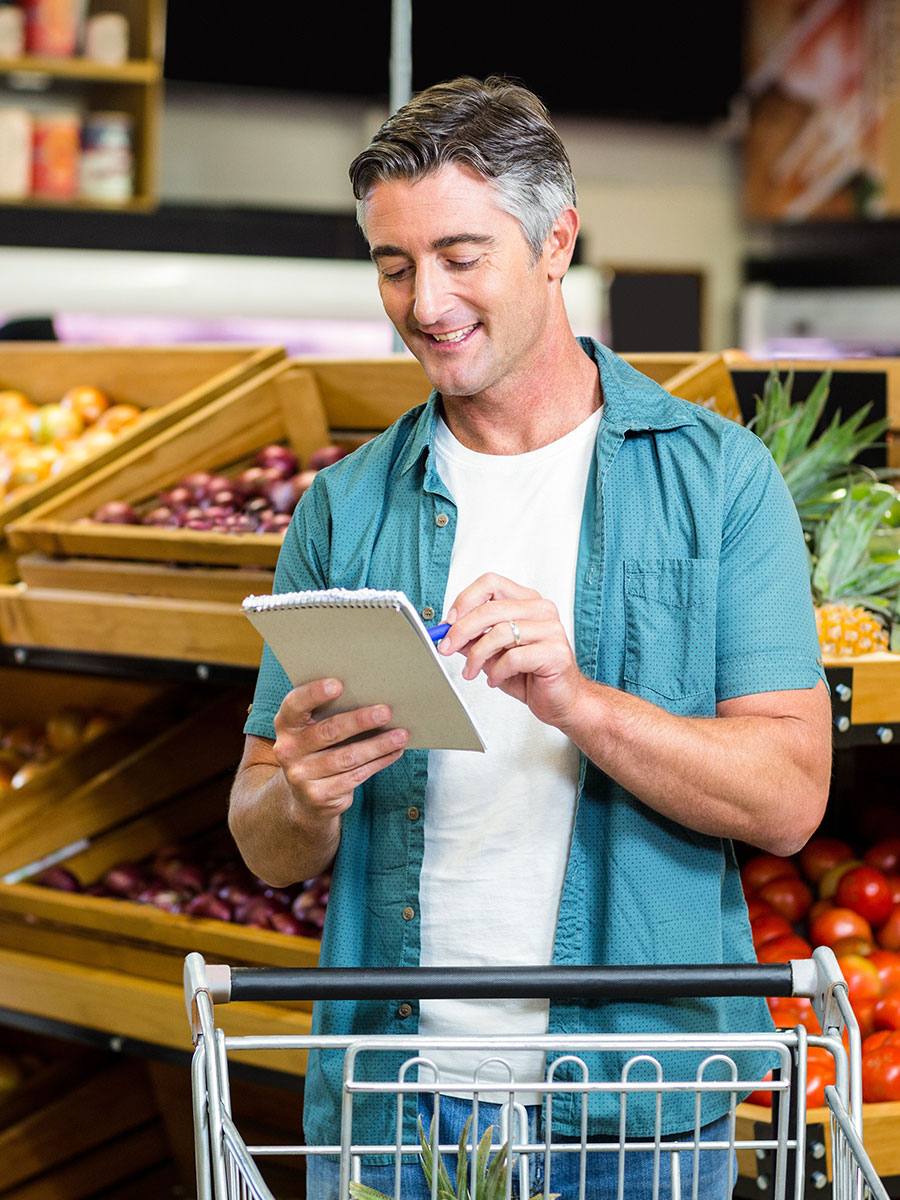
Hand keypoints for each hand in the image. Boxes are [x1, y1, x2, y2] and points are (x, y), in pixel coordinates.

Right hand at [272, 677, 408, 823]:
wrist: (304, 798)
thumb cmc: (316, 750)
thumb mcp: (312, 730)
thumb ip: (329, 714)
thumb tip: (372, 696)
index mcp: (285, 724)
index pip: (295, 704)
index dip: (315, 693)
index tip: (339, 684)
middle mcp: (287, 749)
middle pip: (328, 731)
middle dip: (360, 721)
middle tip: (385, 712)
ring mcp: (301, 775)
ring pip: (347, 757)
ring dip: (378, 745)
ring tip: (401, 735)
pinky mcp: (319, 795)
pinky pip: (356, 776)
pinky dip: (379, 762)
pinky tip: (394, 752)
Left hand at [437, 572, 585, 729]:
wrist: (561, 700)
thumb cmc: (532, 674)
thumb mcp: (494, 653)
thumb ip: (474, 639)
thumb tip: (448, 631)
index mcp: (526, 602)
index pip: (490, 583)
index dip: (465, 600)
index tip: (449, 622)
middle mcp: (541, 610)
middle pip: (490, 609)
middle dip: (460, 630)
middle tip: (446, 647)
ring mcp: (551, 629)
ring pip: (499, 633)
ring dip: (477, 655)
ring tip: (472, 671)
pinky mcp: (555, 652)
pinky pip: (513, 657)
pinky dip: (497, 671)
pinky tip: (495, 679)